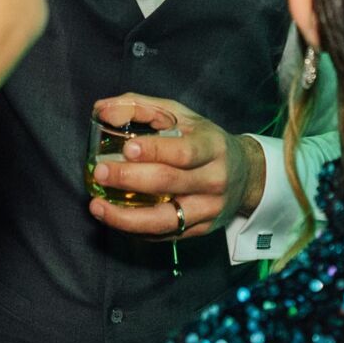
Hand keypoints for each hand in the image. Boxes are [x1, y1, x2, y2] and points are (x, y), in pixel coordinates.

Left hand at [88, 94, 263, 239]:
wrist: (246, 175)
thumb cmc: (204, 140)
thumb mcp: (181, 115)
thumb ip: (141, 107)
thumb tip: (102, 110)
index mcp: (212, 147)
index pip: (184, 152)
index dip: (155, 150)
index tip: (126, 148)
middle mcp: (214, 180)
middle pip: (170, 183)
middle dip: (131, 179)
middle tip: (100, 172)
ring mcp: (208, 209)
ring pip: (165, 220)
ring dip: (126, 217)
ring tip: (97, 207)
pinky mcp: (200, 230)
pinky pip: (164, 235)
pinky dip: (135, 229)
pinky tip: (114, 219)